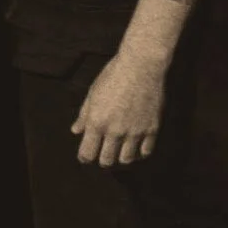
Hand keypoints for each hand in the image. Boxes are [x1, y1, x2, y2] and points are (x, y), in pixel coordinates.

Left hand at [71, 49, 166, 166]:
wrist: (141, 66)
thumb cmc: (113, 76)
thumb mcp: (92, 94)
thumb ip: (84, 115)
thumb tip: (76, 131)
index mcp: (97, 122)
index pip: (87, 153)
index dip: (84, 157)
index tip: (85, 156)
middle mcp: (115, 131)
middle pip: (107, 160)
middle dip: (102, 160)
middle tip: (103, 154)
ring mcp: (134, 131)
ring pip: (126, 159)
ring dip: (121, 158)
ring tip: (119, 152)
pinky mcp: (151, 129)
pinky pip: (145, 151)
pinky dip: (139, 153)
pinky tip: (136, 148)